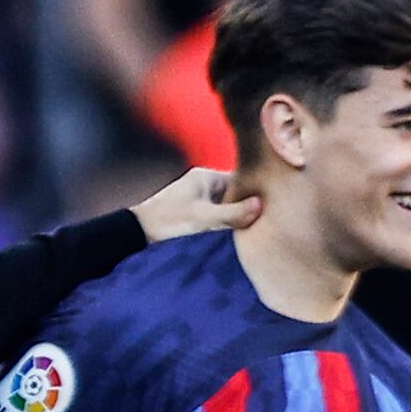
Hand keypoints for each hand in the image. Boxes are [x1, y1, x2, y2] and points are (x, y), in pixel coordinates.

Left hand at [130, 165, 256, 241]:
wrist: (139, 234)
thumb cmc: (169, 221)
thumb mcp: (204, 218)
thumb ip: (233, 213)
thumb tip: (261, 206)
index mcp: (206, 176)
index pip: (240, 179)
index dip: (255, 192)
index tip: (271, 205)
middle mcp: (203, 184)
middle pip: (235, 193)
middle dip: (246, 206)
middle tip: (265, 220)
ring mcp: (198, 198)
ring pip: (226, 205)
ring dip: (236, 217)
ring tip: (254, 228)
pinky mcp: (194, 213)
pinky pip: (218, 215)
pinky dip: (226, 224)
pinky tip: (236, 234)